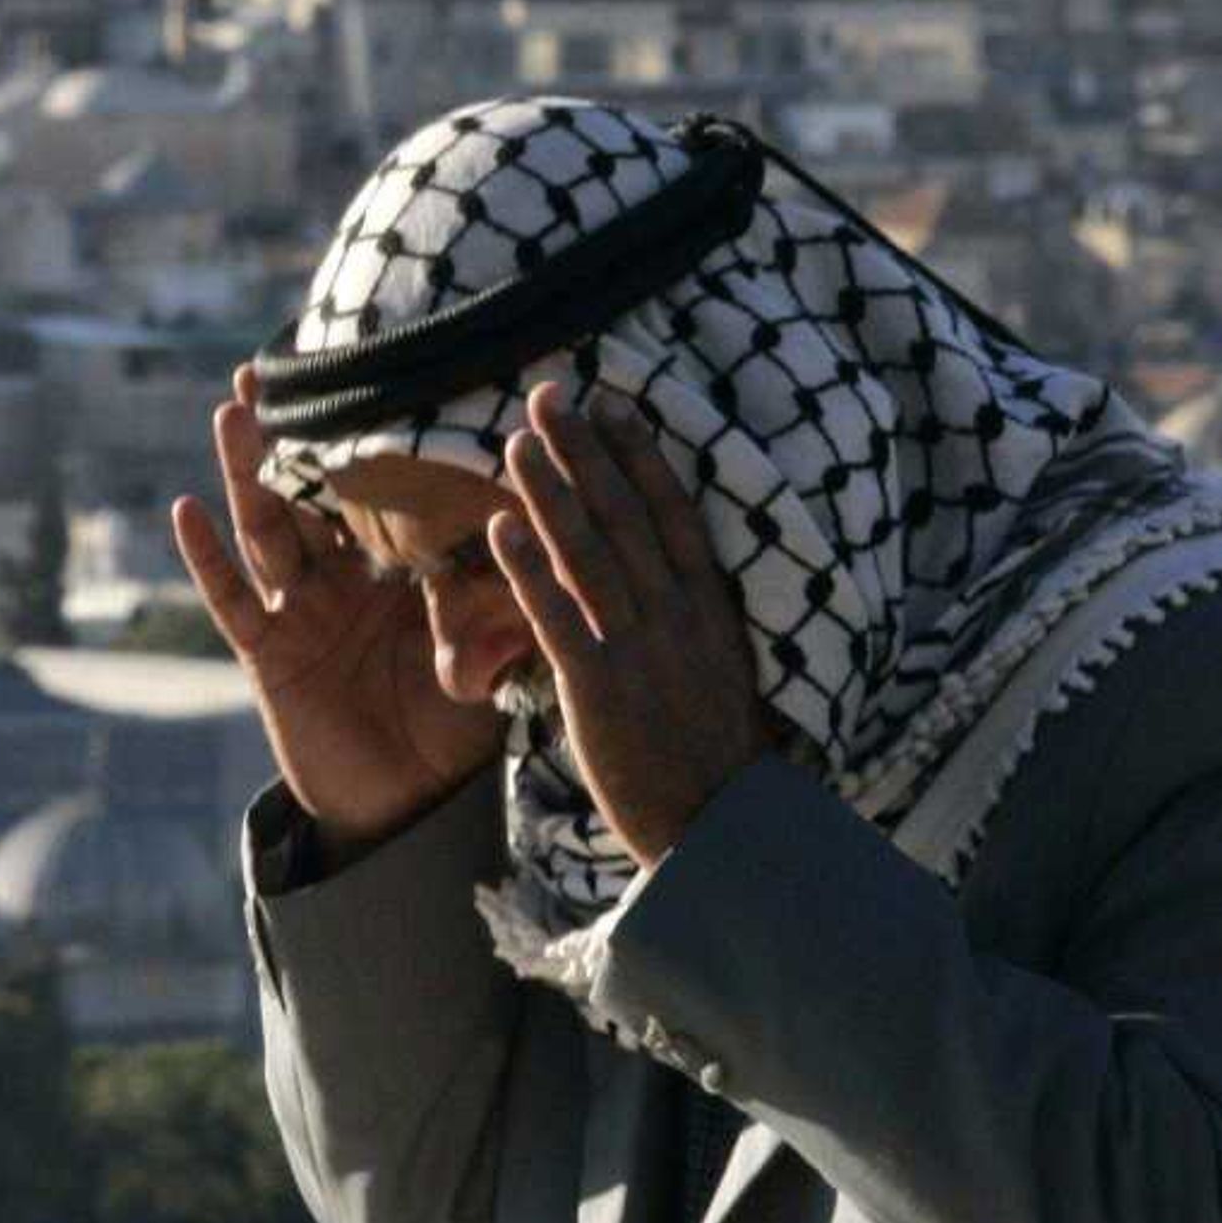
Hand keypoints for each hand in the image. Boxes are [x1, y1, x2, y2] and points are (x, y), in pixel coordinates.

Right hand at [170, 363, 505, 854]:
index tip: (372, 365)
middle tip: (279, 358)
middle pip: (313, 488)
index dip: (374, 430)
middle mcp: (343, 576)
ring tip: (234, 409)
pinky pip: (231, 600)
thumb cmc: (458, 725)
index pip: (384, 484)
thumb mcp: (496, 649)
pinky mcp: (269, 653)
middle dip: (294, 428)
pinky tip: (186, 511)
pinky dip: (207, 558)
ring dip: (246, 470)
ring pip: (267, 526)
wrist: (412, 803)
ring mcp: (300, 609)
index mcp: (399, 565)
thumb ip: (513, 595)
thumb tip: (553, 534)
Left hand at [487, 377, 775, 867]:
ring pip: (592, 555)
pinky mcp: (601, 690)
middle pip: (627, 517)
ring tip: (516, 442)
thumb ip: (692, 617)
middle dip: (586, 452)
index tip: (614, 405)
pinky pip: (560, 619)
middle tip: (549, 394)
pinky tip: (501, 528)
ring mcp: (640, 651)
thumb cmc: (713, 753)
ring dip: (552, 493)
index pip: (674, 515)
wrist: (720, 828)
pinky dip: (531, 571)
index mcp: (709, 609)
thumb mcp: (719, 668)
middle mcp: (678, 618)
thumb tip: (669, 570)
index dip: (642, 457)